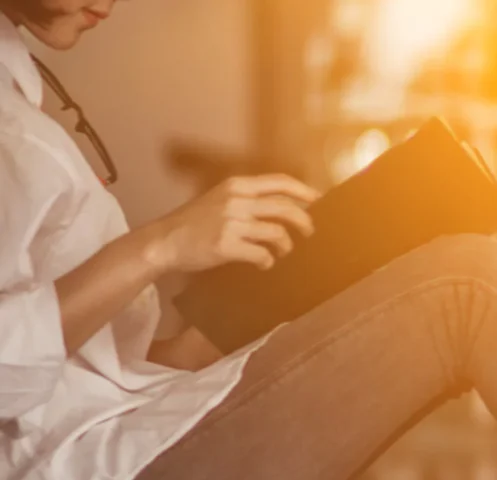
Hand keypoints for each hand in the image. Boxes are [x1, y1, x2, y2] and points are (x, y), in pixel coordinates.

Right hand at [142, 174, 320, 275]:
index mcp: (236, 185)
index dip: (303, 190)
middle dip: (304, 221)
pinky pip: (261, 254)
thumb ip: (247, 199)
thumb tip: (283, 206)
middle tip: (309, 232)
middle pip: (285, 208)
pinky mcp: (226, 246)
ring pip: (277, 233)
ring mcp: (231, 223)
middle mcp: (236, 201)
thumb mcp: (219, 199)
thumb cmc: (193, 223)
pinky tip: (264, 264)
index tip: (318, 199)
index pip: (278, 182)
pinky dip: (268, 262)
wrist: (163, 241)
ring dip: (286, 245)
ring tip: (282, 252)